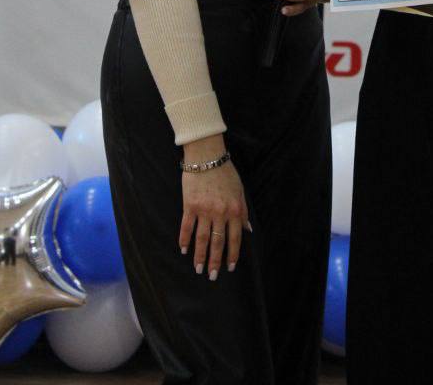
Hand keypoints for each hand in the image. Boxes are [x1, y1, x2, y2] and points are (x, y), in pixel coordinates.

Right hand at [179, 140, 250, 279]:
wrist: (207, 155)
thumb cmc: (226, 172)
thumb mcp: (240, 190)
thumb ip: (243, 211)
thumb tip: (248, 230)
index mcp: (234, 209)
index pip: (234, 238)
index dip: (232, 255)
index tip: (230, 267)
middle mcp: (220, 212)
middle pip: (217, 242)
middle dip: (215, 261)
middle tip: (212, 276)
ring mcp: (204, 210)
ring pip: (202, 239)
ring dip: (200, 256)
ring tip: (198, 269)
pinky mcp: (190, 205)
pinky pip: (187, 227)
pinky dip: (185, 239)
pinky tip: (184, 250)